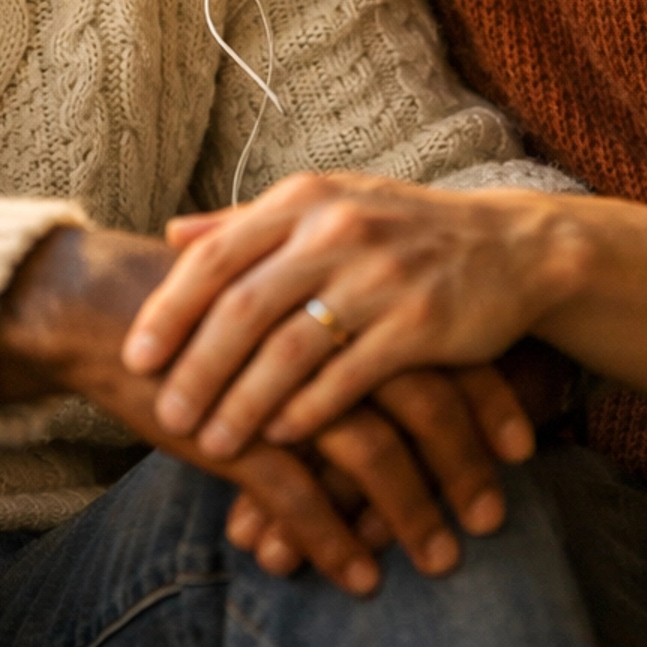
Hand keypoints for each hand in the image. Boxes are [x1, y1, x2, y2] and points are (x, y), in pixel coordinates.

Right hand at [0, 226, 518, 592]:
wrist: (102, 310)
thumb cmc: (200, 310)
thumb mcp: (281, 305)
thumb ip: (342, 325)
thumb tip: (417, 360)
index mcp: (339, 293)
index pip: (436, 346)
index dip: (486, 397)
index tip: (521, 448)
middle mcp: (319, 331)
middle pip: (421, 400)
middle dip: (465, 466)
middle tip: (494, 519)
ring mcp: (275, 382)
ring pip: (371, 455)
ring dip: (412, 516)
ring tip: (442, 562)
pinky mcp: (230, 429)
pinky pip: (299, 497)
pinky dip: (335, 543)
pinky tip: (360, 580)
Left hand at [120, 172, 587, 457]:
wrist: (512, 247)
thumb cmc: (401, 231)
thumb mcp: (326, 207)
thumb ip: (248, 224)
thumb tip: (171, 235)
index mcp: (304, 201)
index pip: (215, 257)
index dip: (169, 311)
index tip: (134, 357)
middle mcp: (337, 230)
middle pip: (243, 308)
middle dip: (197, 370)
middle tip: (165, 418)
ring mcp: (381, 276)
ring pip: (291, 349)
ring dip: (245, 404)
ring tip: (213, 445)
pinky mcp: (422, 323)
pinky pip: (350, 376)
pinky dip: (310, 412)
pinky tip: (282, 439)